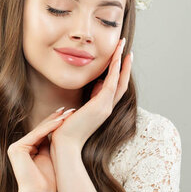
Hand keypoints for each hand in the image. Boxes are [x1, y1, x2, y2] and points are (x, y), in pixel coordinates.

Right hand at [6, 107, 75, 191]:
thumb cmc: (47, 184)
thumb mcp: (50, 159)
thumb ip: (50, 145)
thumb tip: (59, 131)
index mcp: (26, 151)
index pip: (43, 134)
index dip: (57, 124)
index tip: (70, 116)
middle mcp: (19, 148)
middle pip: (41, 130)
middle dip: (57, 119)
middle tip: (70, 110)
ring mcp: (16, 147)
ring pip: (40, 131)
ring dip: (55, 121)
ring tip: (68, 113)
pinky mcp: (17, 148)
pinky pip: (37, 135)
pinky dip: (50, 128)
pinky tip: (61, 121)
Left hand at [49, 37, 132, 152]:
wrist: (65, 145)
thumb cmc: (67, 129)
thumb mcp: (81, 108)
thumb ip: (91, 96)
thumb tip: (97, 82)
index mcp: (103, 108)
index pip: (116, 86)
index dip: (120, 71)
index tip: (121, 57)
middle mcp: (108, 107)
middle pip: (122, 81)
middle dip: (124, 63)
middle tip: (125, 46)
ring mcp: (106, 107)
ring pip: (119, 80)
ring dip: (121, 62)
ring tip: (122, 46)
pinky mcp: (101, 106)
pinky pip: (112, 84)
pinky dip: (115, 70)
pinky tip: (117, 58)